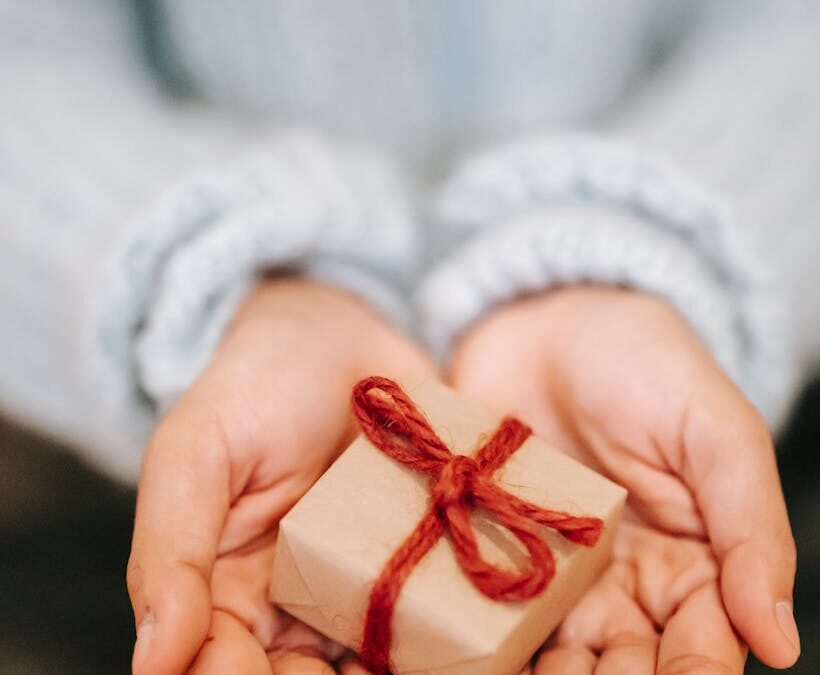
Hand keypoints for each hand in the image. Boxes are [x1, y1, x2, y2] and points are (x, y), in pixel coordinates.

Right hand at [127, 278, 435, 674]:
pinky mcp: (430, 559)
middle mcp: (303, 606)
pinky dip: (461, 637)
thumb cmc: (254, 385)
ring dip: (412, 668)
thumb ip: (170, 554)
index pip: (229, 669)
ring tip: (446, 659)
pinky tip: (484, 639)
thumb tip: (150, 663)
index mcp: (231, 595)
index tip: (293, 669)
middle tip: (366, 669)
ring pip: (383, 663)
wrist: (341, 331)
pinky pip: (446, 616)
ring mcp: (372, 587)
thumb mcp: (194, 455)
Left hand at [450, 286, 798, 673]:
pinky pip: (495, 611)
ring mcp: (555, 571)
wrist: (545, 318)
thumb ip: (751, 530)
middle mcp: (625, 581)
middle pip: (627, 663)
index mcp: (694, 562)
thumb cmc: (644, 365)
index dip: (692, 670)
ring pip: (561, 653)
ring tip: (536, 673)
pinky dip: (490, 640)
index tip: (669, 672)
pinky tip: (475, 649)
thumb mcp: (717, 434)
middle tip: (589, 671)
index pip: (704, 645)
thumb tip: (780, 639)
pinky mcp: (494, 550)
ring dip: (553, 673)